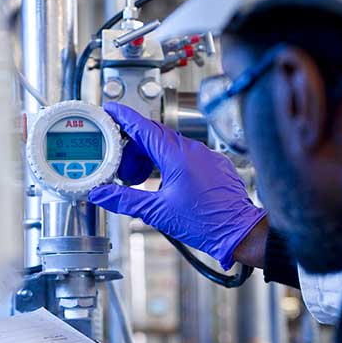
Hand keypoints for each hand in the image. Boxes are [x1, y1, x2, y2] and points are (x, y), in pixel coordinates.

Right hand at [88, 102, 266, 269]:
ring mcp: (206, 156)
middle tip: (121, 164)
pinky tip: (165, 181)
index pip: (144, 127)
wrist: (240, 232)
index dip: (124, 117)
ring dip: (151, 156)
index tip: (111, 110)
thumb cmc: (207, 223)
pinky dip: (170, 161)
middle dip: (134, 147)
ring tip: (142, 179)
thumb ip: (125, 200)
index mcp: (177, 156)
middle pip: (155, 136)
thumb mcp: (158, 212)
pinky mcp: (215, 164)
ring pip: (171, 145)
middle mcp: (194, 150)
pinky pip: (187, 154)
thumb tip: (101, 194)